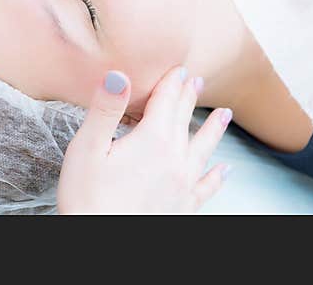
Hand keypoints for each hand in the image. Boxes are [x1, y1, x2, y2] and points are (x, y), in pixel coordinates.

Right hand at [57, 66, 231, 213]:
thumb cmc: (87, 198)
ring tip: (225, 114)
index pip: (166, 101)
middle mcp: (175, 160)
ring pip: (203, 149)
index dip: (171, 82)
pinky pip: (206, 187)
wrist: (98, 244)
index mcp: (153, 140)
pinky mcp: (182, 207)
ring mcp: (182, 185)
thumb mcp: (87, 147)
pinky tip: (225, 170)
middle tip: (196, 81)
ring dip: (213, 129)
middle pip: (184, 120)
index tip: (178, 68)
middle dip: (189, 98)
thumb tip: (118, 74)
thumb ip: (105, 108)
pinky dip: (217, 176)